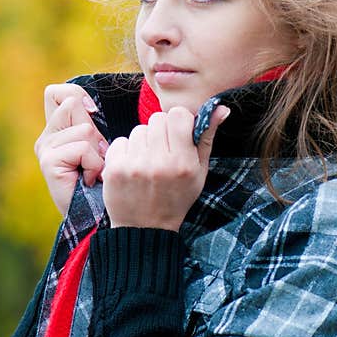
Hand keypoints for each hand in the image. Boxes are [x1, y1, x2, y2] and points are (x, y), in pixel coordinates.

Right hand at [34, 83, 108, 215]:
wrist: (96, 216)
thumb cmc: (102, 182)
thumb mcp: (98, 146)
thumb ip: (91, 124)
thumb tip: (91, 106)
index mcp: (56, 130)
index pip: (57, 93)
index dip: (78, 96)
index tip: (93, 113)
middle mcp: (46, 137)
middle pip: (72, 103)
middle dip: (94, 128)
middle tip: (94, 156)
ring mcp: (45, 149)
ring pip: (83, 128)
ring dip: (97, 151)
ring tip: (92, 170)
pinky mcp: (48, 162)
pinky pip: (82, 148)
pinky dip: (94, 164)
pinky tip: (89, 179)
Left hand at [102, 105, 230, 231]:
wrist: (144, 229)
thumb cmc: (176, 198)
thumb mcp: (199, 172)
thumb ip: (207, 138)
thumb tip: (221, 108)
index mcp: (183, 162)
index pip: (178, 114)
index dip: (179, 121)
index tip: (178, 134)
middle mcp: (159, 163)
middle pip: (157, 118)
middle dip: (160, 131)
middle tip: (162, 152)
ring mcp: (135, 165)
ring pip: (138, 129)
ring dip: (143, 142)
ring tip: (147, 163)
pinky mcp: (115, 169)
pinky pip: (121, 141)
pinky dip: (126, 151)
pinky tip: (133, 168)